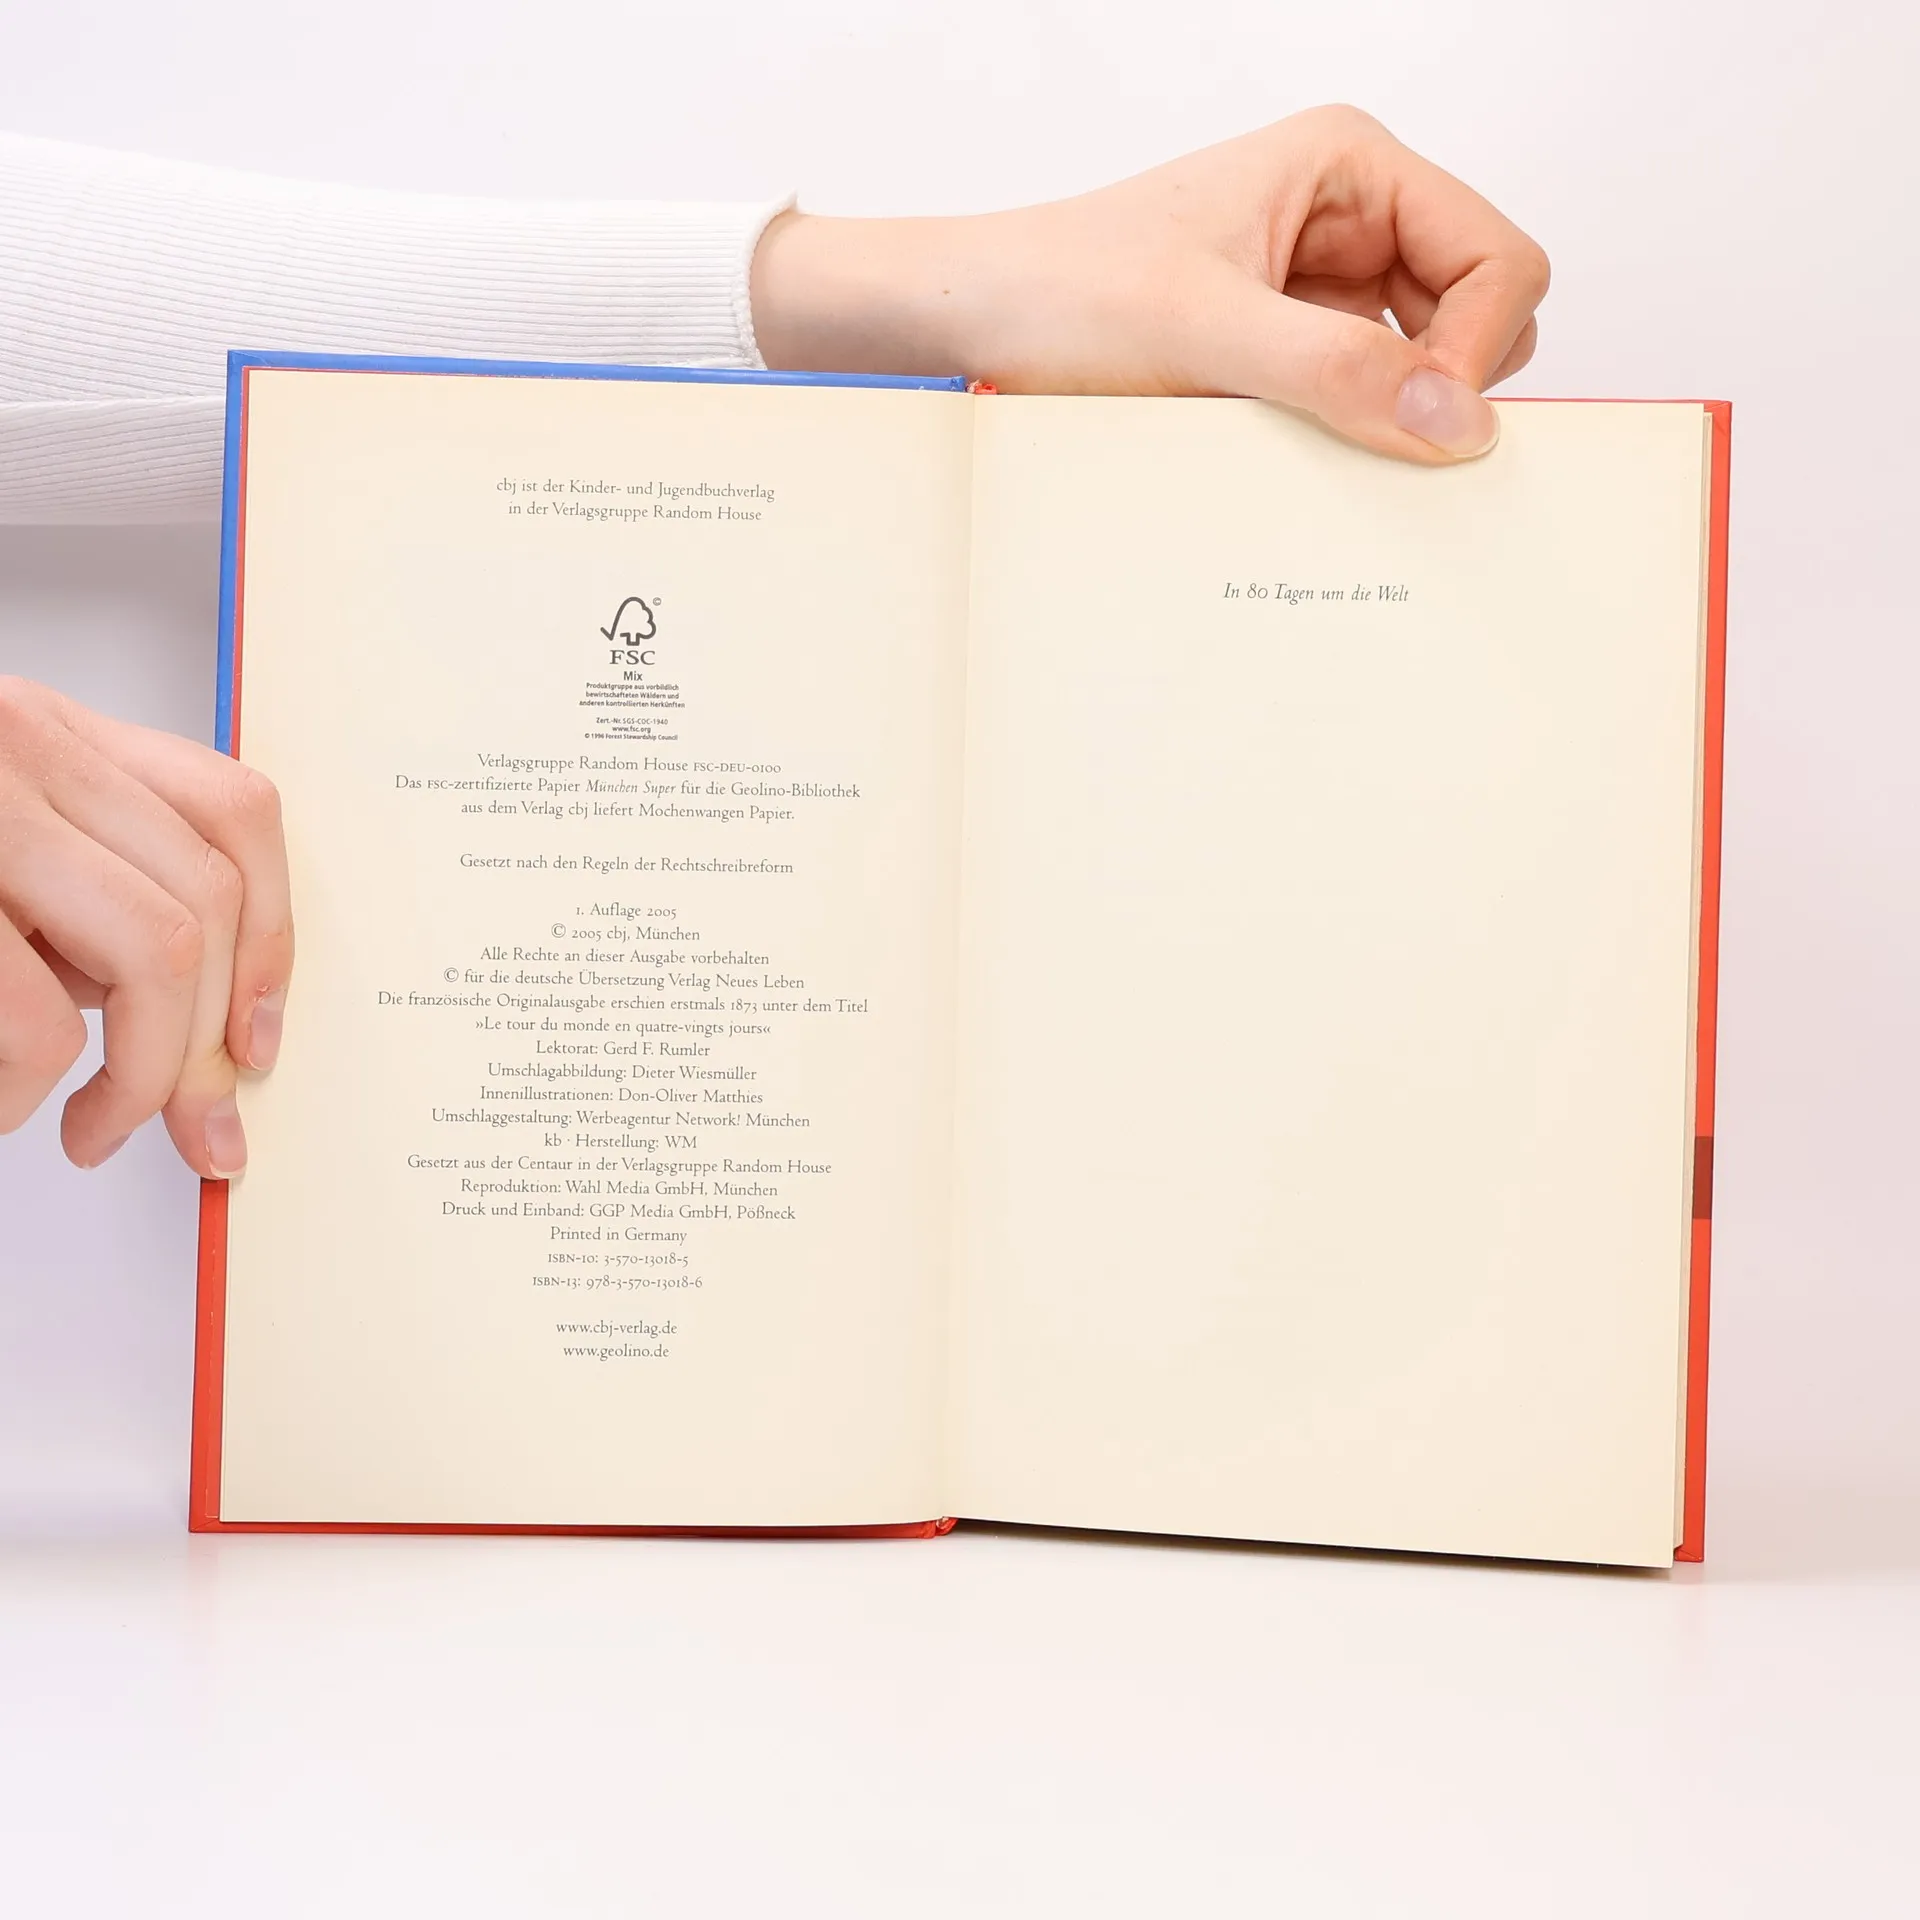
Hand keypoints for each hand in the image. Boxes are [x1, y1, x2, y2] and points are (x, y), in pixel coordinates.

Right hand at [0, 678, 292, 1176]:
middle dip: (206, 1044)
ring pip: (148, 956)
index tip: (257, 1044)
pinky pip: (31, 1018)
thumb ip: (73, 894)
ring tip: (79, 1127)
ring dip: (135, 1075)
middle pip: (203, 903)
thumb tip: (198, 1026)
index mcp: (40, 733)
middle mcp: (12, 746)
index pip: (232, 814)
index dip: (270, 941)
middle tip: (180, 1125)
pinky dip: (18, 1088)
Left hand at [752, 104, 1548, 461]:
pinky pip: (1365, 401)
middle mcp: (1349, 218)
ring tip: (1316, 437)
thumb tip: (1456, 421)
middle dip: (1448, 382)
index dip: (1479, 345)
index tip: (1422, 419)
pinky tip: (1298, 451)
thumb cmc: (1063, 292)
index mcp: (1348, 166)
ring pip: (1429, 366)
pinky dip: (1355, 435)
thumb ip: (1335, 371)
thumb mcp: (1203, 333)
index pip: (1498, 256)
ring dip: (1396, 414)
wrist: (974, 323)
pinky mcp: (1289, 351)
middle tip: (1375, 435)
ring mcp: (1322, 289)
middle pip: (1481, 310)